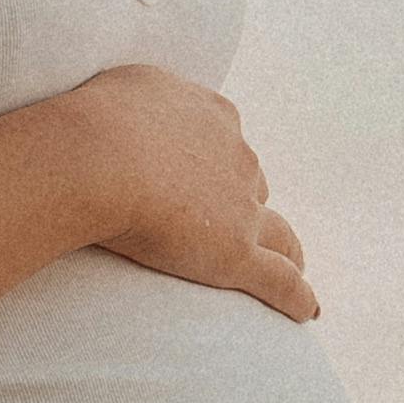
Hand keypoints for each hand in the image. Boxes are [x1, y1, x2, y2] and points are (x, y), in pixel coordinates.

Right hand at [70, 70, 315, 321]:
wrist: (97, 158)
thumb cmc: (96, 124)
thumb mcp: (126, 90)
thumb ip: (143, 101)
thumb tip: (133, 116)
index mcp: (213, 116)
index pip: (229, 145)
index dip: (225, 167)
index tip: (218, 182)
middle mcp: (236, 157)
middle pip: (253, 187)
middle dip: (247, 206)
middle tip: (239, 227)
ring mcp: (240, 208)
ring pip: (277, 233)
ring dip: (284, 250)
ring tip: (290, 268)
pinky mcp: (236, 253)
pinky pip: (279, 280)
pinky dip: (295, 298)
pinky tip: (307, 312)